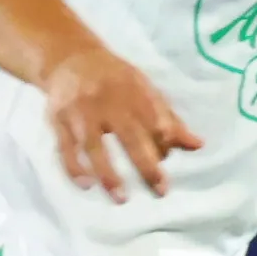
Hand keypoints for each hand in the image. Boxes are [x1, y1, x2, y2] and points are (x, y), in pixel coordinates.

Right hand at [39, 44, 198, 198]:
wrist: (70, 57)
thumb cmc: (115, 79)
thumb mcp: (144, 88)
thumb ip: (169, 118)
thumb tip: (197, 145)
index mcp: (133, 91)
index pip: (154, 119)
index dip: (164, 139)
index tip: (168, 158)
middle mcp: (107, 100)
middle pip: (129, 135)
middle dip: (146, 165)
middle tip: (160, 190)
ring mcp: (80, 111)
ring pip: (94, 145)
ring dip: (108, 173)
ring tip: (122, 198)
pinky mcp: (58, 119)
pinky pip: (65, 147)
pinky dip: (74, 167)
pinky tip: (87, 185)